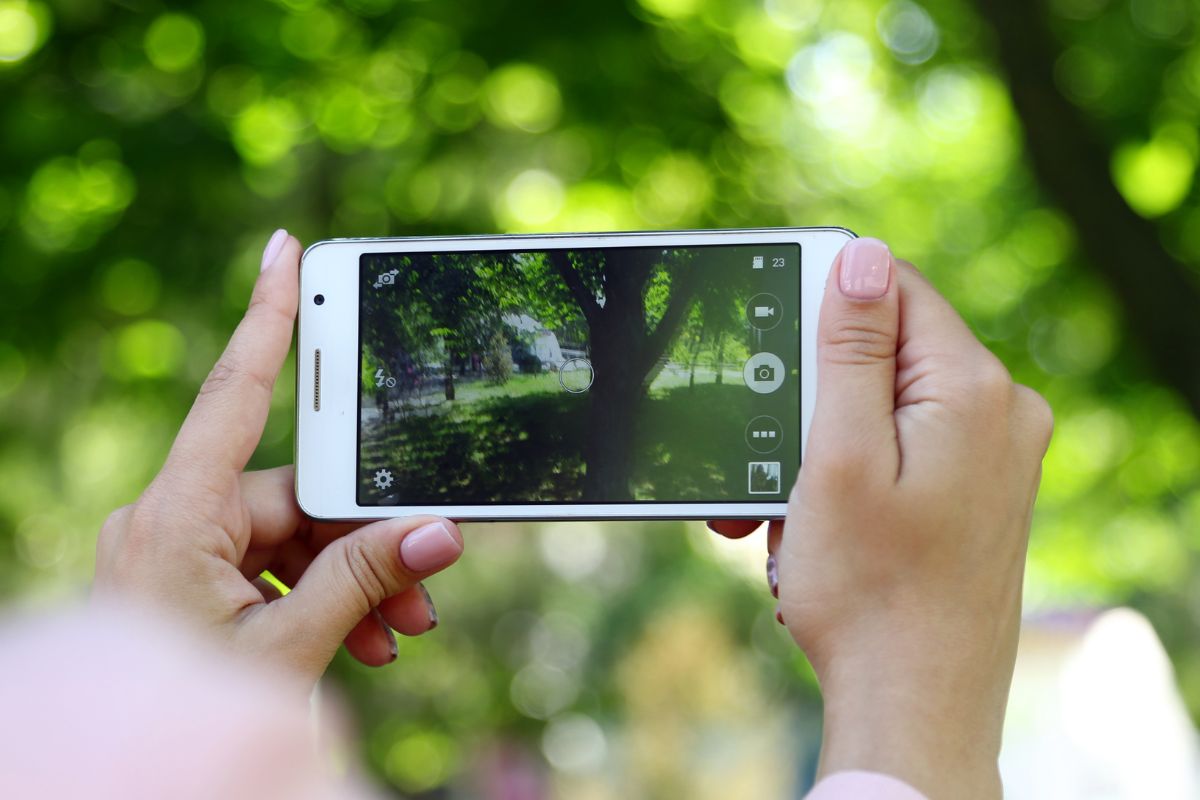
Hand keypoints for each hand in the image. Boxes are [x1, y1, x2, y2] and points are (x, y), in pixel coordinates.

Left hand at [95, 230, 464, 685]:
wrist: (119, 779)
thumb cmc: (182, 716)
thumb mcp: (287, 650)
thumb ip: (364, 580)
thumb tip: (441, 529)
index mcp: (172, 518)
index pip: (233, 396)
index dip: (266, 316)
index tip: (286, 249)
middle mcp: (169, 520)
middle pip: (294, 494)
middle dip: (367, 541)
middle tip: (424, 587)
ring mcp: (176, 551)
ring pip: (290, 537)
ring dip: (350, 581)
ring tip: (400, 632)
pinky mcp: (186, 579)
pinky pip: (267, 565)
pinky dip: (314, 598)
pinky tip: (360, 642)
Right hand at [711, 238, 1051, 798]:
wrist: (915, 705)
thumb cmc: (869, 592)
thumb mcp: (839, 455)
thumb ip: (852, 349)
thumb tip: (862, 255)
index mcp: (975, 390)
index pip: (893, 290)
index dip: (820, 311)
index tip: (769, 358)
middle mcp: (1001, 414)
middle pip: (883, 356)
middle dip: (806, 401)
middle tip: (756, 464)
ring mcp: (995, 457)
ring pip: (881, 410)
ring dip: (815, 449)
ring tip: (776, 514)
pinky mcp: (978, 492)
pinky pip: (898, 452)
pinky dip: (846, 477)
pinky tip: (810, 529)